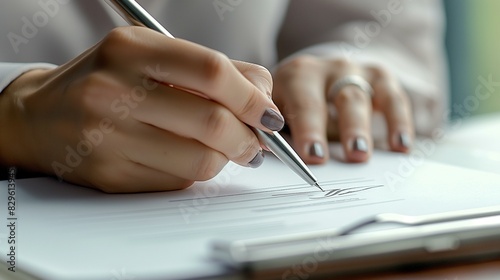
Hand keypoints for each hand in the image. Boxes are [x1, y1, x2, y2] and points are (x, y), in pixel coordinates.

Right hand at [0, 27, 283, 192]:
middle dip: (248, 138)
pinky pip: (177, 182)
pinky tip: (189, 159)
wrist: (41, 116)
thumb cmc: (106, 81)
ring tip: (227, 151)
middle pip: (212, 122)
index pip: (213, 72)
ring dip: (226, 160)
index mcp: (131, 50)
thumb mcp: (150, 56)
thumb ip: (207, 70)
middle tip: (256, 142)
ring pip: (200, 161)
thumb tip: (263, 95)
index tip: (269, 115)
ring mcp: (109, 137)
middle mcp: (115, 91)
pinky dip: (196, 173)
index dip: (253, 97)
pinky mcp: (110, 175)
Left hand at [272, 56, 413, 163]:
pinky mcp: (380, 77)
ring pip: (360, 99)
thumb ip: (283, 134)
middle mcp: (325, 69)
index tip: (313, 156)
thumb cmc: (295, 104)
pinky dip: (398, 122)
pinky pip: (393, 99)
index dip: (308, 129)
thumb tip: (287, 163)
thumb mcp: (281, 111)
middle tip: (343, 157)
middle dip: (341, 129)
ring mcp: (354, 71)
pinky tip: (401, 145)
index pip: (302, 103)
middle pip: (335, 99)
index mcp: (295, 77)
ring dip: (362, 128)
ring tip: (362, 155)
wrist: (317, 74)